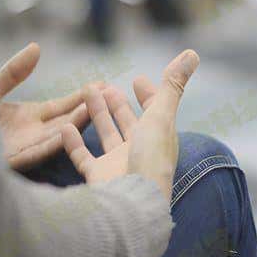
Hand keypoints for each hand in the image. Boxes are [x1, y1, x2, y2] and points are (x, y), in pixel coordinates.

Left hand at [0, 42, 98, 170]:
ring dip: (74, 125)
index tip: (103, 84)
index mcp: (28, 118)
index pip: (62, 106)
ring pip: (55, 136)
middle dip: (87, 109)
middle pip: (65, 121)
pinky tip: (66, 133)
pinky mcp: (10, 161)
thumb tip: (38, 46)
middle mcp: (30, 134)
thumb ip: (14, 71)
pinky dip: (51, 143)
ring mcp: (22, 148)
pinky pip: (34, 153)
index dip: (81, 96)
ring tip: (94, 110)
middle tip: (111, 96)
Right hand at [60, 50, 199, 199]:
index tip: (139, 79)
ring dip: (97, 114)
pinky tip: (64, 125)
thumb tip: (192, 53)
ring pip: (106, 135)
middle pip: (128, 123)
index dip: (149, 95)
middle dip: (118, 104)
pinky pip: (83, 158)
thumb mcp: (162, 116)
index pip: (156, 112)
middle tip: (104, 85)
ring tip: (86, 92)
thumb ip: (173, 85)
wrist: (131, 203)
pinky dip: (73, 143)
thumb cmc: (150, 159)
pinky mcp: (98, 178)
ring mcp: (118, 166)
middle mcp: (140, 152)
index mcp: (159, 138)